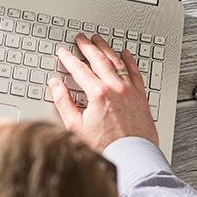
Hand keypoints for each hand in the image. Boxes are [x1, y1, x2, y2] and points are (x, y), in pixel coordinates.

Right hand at [48, 33, 157, 152]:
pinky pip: (135, 72)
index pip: (79, 69)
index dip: (69, 58)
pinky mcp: (141, 96)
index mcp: (98, 94)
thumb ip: (63, 102)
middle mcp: (115, 88)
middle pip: (98, 60)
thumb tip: (55, 86)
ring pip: (117, 62)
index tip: (63, 52)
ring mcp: (130, 91)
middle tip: (81, 38)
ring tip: (98, 40)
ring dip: (106, 49)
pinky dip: (129, 61)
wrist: (131, 158)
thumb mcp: (75, 126)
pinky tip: (125, 53)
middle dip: (88, 47)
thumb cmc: (105, 146)